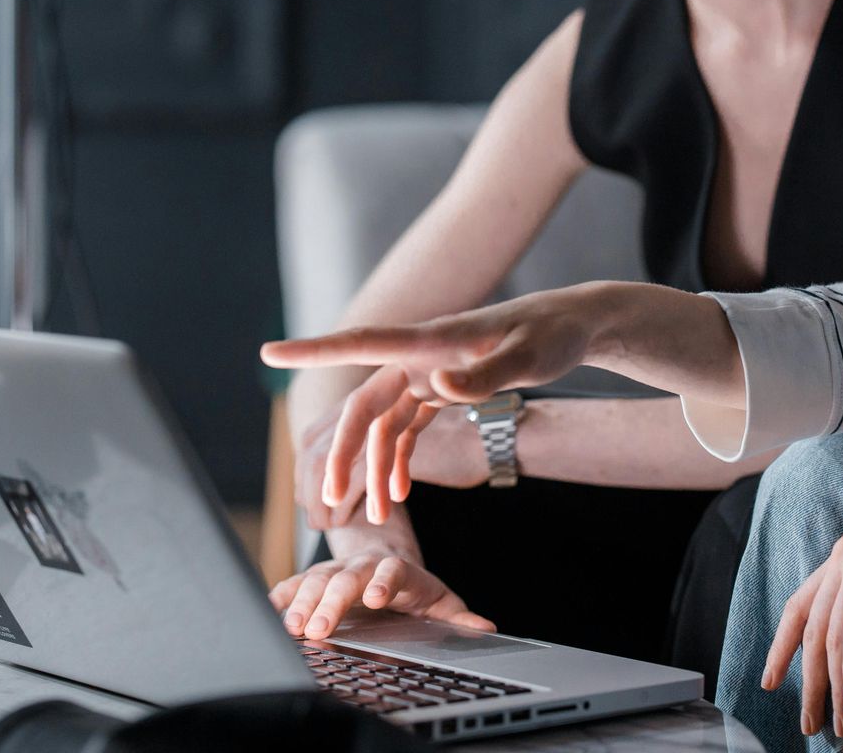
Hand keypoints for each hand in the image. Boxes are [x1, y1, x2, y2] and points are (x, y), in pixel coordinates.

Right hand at [262, 285, 615, 524]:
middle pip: (365, 405)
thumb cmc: (551, 334)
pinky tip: (399, 494)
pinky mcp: (441, 387)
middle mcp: (419, 356)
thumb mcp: (527, 358)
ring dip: (374, 468)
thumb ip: (483, 377)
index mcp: (430, 341)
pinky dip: (399, 460)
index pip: (360, 343)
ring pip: (383, 424)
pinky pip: (406, 428)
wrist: (573, 327)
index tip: (269, 352)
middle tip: (328, 500)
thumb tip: (439, 388)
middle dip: (345, 454)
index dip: (312, 350)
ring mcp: (428, 372)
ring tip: (374, 516)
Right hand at [267, 547, 494, 641]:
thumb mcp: (441, 603)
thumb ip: (459, 618)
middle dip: (332, 603)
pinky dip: (283, 593)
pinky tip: (271, 607)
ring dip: (303, 602)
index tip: (376, 598)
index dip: (384, 582)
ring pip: (318, 580)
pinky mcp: (317, 577)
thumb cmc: (415, 589)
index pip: (392, 572)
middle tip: (319, 628)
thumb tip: (485, 628)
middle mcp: (365, 566)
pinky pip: (297, 582)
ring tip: (293, 625)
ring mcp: (338, 569)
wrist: (387, 560)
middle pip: (346, 579)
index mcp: (399, 570)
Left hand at [760, 468, 842, 741]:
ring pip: (830, 635)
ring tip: (839, 722)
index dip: (781, 646)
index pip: (798, 608)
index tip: (770, 681)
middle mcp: (839, 562)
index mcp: (839, 562)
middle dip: (808, 683)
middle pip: (811, 631)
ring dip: (833, 685)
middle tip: (809, 725)